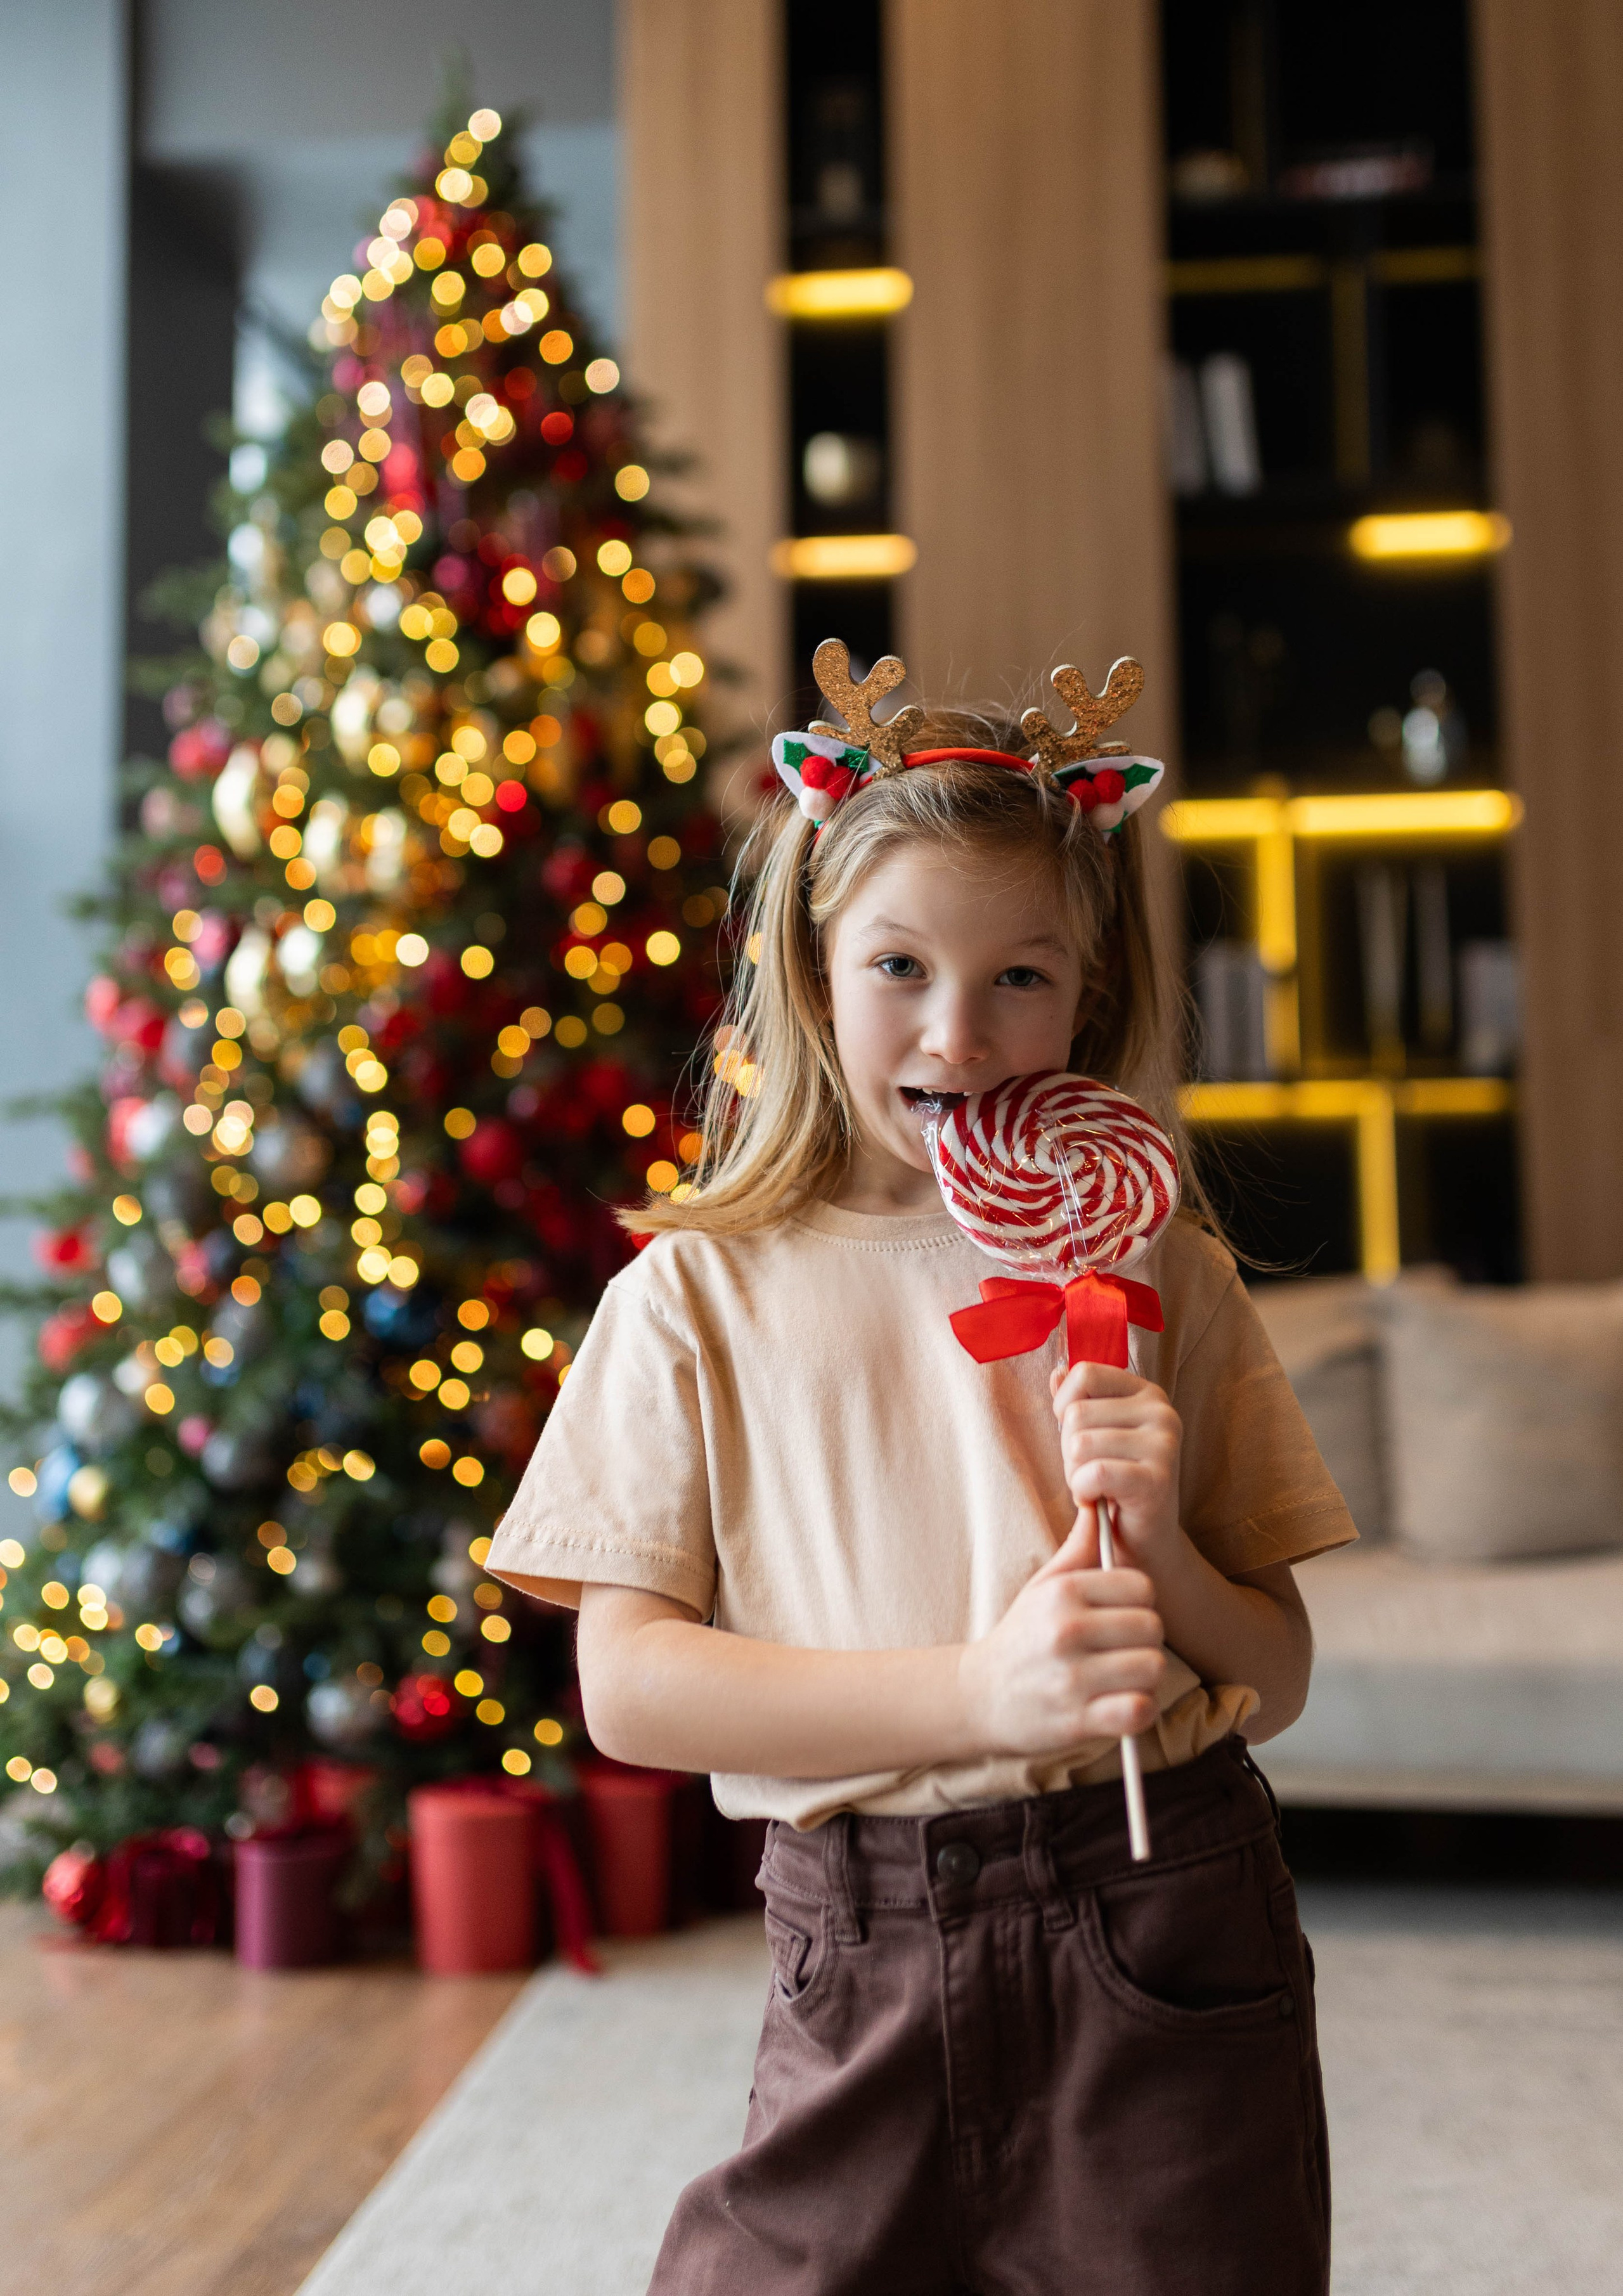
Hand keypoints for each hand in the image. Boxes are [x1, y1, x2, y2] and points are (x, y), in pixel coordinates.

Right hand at [959, 1525, 1165, 1757]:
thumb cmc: (1023, 1635)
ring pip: (1152, 1667)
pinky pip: (1139, 1710)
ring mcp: (1072, 1678)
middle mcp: (1067, 1631)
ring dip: (1145, 1676)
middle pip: (1153, 1626)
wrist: (980, 1695)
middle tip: (1125, 1648)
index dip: (1139, 1602)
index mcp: (1063, 1593)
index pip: (1141, 1586)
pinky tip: (1122, 1704)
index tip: (1121, 1614)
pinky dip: (1139, 1710)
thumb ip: (1080, 1546)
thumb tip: (1101, 1499)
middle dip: (1146, 1639)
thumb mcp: (1044, 1586)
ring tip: (1124, 1677)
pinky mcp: (1077, 1720)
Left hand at [1049, 1361, 1182, 1573]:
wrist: (1144, 1543)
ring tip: (1096, 1487)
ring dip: (1074, 1473)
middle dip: (1068, 1449)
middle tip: (1091, 1472)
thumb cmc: (1114, 1486)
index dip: (1066, 1407)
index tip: (1081, 1435)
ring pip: (1079, 1443)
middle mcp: (1162, 1412)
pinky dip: (1083, 1491)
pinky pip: (1094, 1472)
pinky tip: (1097, 1499)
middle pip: (1076, 1412)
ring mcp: (1164, 1444)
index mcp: (1147, 1392)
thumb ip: (1078, 1402)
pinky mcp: (1158, 1479)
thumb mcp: (1095, 1436)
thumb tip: (1056, 1372)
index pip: (1084, 1374)